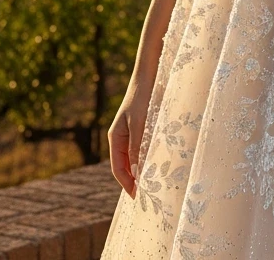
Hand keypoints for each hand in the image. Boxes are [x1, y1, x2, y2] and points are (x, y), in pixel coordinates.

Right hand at [108, 77, 153, 198]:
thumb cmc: (143, 98)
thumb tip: (136, 173)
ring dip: (141, 171)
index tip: (138, 198)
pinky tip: (157, 164)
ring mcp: (130, 133)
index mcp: (116, 138)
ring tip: (153, 185)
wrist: (149, 75)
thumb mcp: (140, 124)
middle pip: (124, 166)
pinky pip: (141, 149)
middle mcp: (121, 138)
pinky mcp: (141, 128)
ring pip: (133, 159)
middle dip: (133, 181)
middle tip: (148, 196)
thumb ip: (137, 147)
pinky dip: (146, 159)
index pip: (118, 169)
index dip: (127, 185)